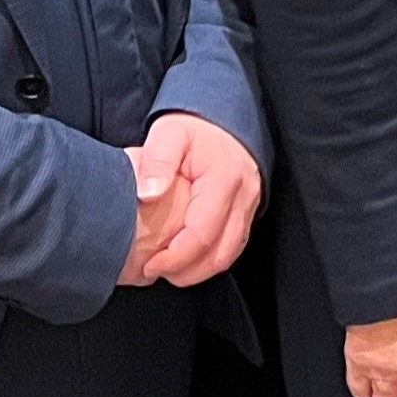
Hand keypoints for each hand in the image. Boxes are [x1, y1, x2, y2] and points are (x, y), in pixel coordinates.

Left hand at [126, 113, 262, 287]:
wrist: (223, 125)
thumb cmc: (193, 131)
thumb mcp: (167, 133)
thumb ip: (156, 161)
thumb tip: (147, 193)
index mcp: (224, 179)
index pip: (202, 233)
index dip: (175, 257)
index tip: (149, 264)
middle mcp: (243, 197)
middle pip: (219, 253)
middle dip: (185, 272)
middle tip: (154, 271)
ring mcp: (249, 208)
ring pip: (228, 256)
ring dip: (197, 271)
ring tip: (167, 270)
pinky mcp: (247, 215)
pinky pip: (232, 248)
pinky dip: (208, 261)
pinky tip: (186, 261)